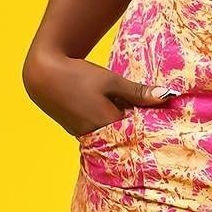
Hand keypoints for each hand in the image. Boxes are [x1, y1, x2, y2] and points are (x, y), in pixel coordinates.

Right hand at [24, 49, 179, 139]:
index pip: (138, 133)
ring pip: (113, 135)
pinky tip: (114, 110)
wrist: (43, 74)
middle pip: (126, 137)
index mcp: (107, 125)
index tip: (166, 120)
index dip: (152, 126)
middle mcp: (96, 136)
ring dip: (123, 126)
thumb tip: (168, 96)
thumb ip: (138, 92)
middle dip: (139, 128)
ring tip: (132, 112)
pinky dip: (110, 124)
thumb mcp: (112, 81)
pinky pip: (101, 132)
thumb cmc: (78, 74)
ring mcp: (85, 136)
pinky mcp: (77, 131)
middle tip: (156, 117)